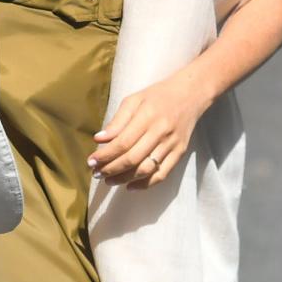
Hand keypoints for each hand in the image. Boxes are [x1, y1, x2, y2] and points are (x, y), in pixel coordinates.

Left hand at [88, 67, 212, 189]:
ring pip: (146, 169)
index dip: (105, 155)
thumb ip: (117, 120)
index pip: (122, 142)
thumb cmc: (156, 96)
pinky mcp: (180, 153)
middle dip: (111, 169)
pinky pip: (162, 174)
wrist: (190, 95)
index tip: (91, 161)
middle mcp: (160, 132)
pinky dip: (146, 184)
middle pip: (133, 158)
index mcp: (147, 117)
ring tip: (109, 180)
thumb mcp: (133, 100)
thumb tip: (98, 139)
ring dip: (125, 178)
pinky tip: (130, 186)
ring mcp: (172, 145)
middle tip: (96, 174)